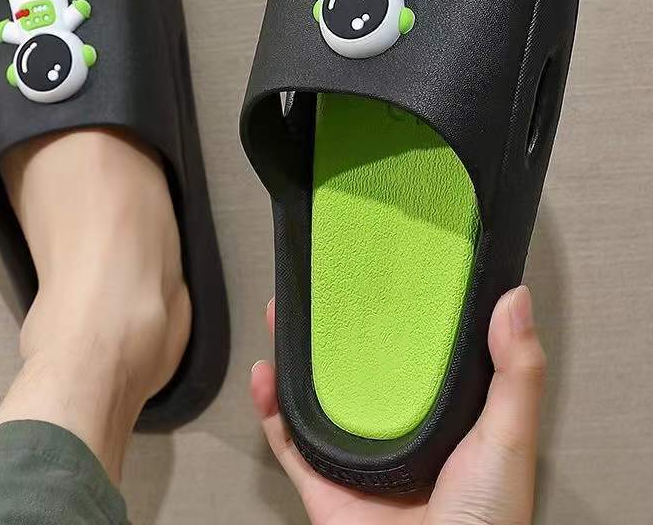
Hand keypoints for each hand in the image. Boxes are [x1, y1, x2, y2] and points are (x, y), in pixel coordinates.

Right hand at [250, 286, 544, 524]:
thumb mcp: (509, 437)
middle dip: (332, 330)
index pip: (412, 356)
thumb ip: (516, 373)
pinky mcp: (323, 483)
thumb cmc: (487, 522)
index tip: (379, 279)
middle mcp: (394, 433)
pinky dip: (269, 408)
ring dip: (293, 358)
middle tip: (317, 290)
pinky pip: (287, 441)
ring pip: (316, 398)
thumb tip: (516, 299)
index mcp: (439, 418)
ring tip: (282, 316)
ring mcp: (356, 458)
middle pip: (355, 371)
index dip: (394, 317)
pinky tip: (263, 375)